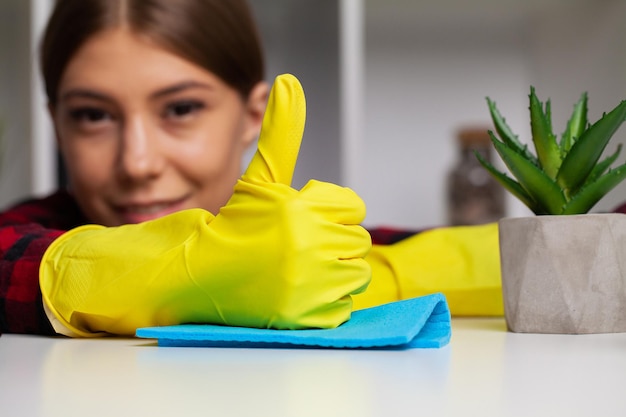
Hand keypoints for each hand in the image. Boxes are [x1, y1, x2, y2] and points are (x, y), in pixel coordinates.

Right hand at [40, 74, 371, 335]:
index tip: (298, 223)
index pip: (351, 206)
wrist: (200, 276)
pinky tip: (294, 294)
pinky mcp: (311, 318)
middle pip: (356, 240)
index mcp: (305, 210)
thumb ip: (281, 133)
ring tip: (293, 271)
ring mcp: (313, 286)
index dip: (326, 213)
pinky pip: (344, 306)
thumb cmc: (233, 227)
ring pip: (355, 274)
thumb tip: (289, 82)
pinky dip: (324, 302)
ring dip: (330, 273)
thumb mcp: (259, 178)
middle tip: (291, 249)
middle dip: (329, 242)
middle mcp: (313, 247)